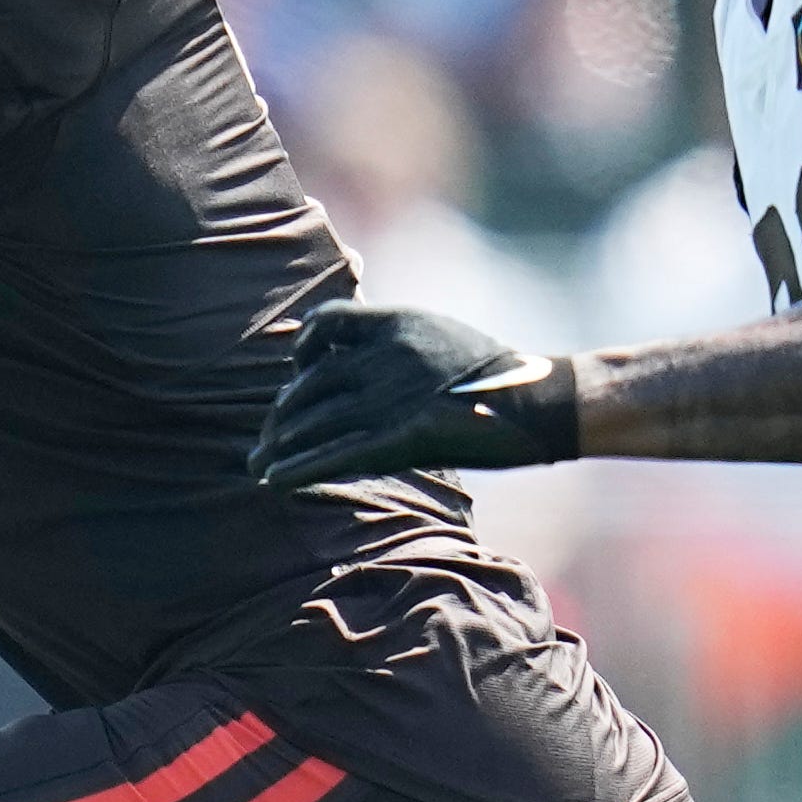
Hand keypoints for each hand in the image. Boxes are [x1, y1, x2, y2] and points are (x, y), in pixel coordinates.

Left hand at [250, 302, 580, 487]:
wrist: (545, 400)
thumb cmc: (496, 374)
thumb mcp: (440, 337)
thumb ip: (394, 342)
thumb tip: (347, 354)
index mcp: (398, 322)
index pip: (327, 319)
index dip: (304, 344)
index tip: (297, 369)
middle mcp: (388, 354)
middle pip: (313, 381)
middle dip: (283, 414)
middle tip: (264, 440)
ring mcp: (395, 395)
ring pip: (319, 421)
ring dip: (281, 446)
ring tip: (257, 465)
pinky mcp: (406, 437)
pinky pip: (340, 454)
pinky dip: (302, 468)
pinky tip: (274, 482)